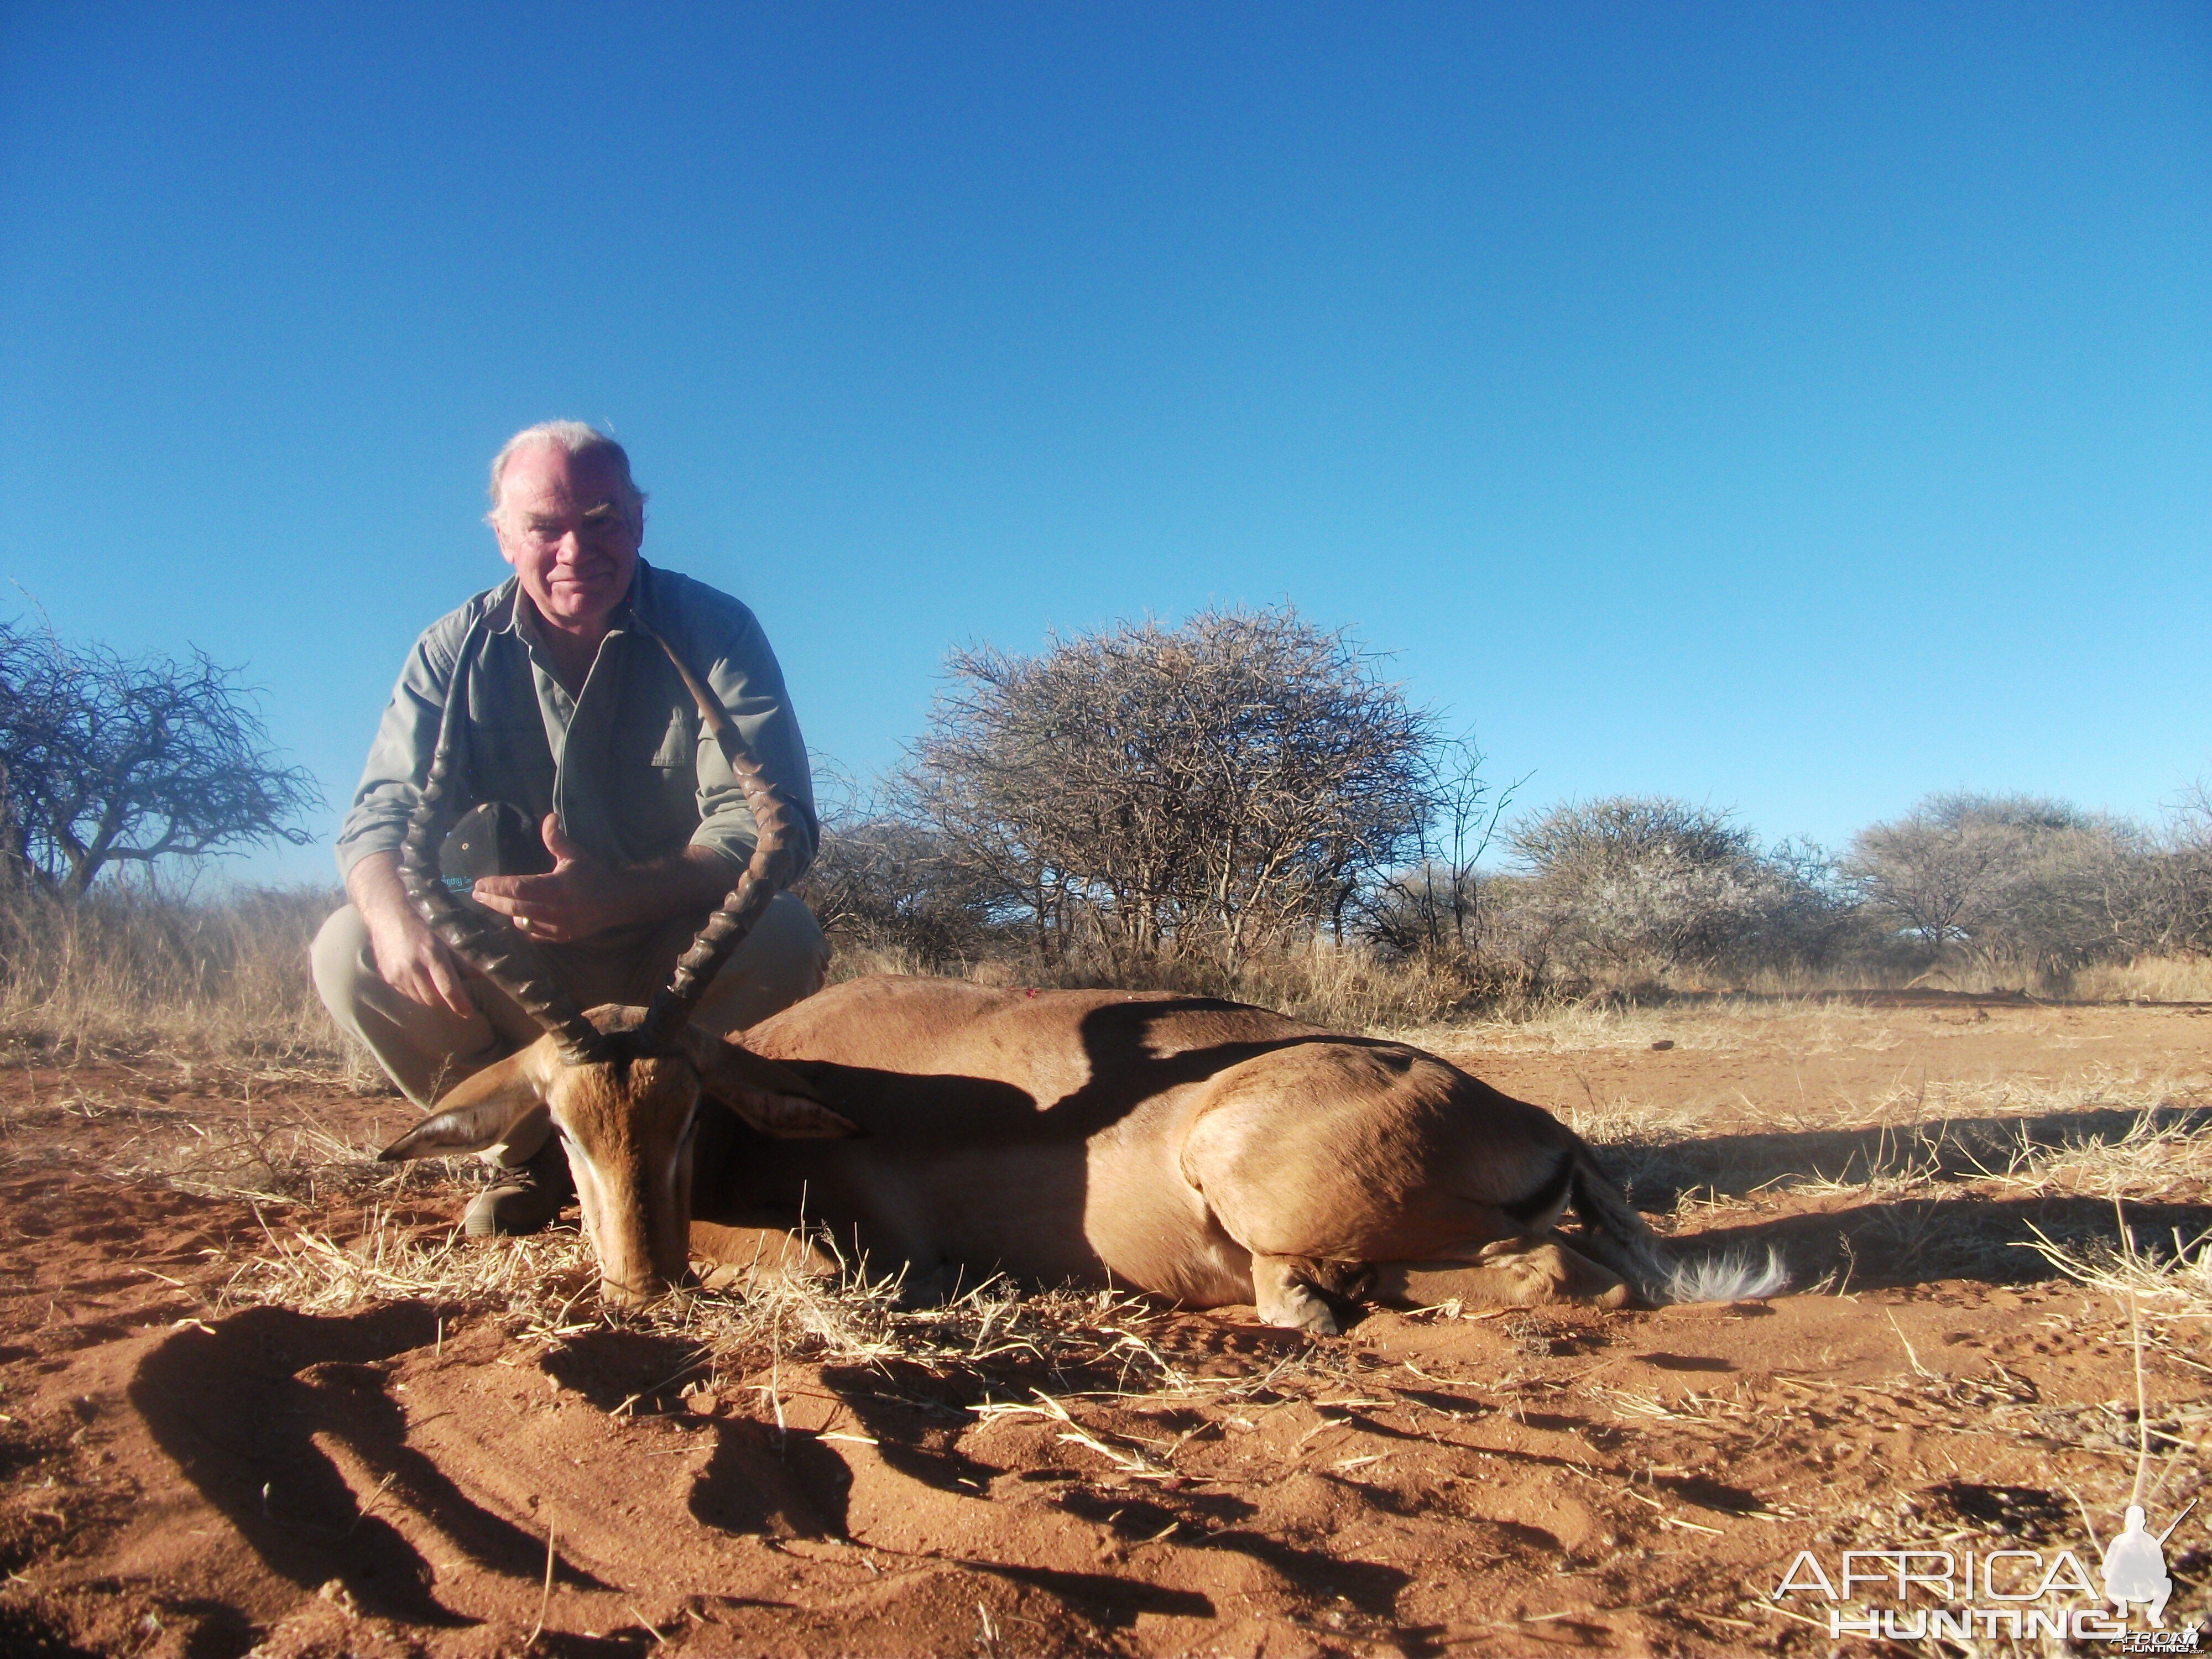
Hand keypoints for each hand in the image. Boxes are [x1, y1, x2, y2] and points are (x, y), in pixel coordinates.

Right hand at [348, 861, 474, 1017]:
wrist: (386, 913)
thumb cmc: (421, 920)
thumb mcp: (445, 935)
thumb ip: (461, 958)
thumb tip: (480, 975)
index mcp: (431, 954)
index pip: (448, 988)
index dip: (460, 1004)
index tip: (468, 1013)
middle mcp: (413, 967)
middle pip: (434, 999)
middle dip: (446, 1000)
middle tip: (453, 993)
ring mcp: (397, 974)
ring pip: (420, 999)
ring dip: (431, 997)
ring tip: (436, 983)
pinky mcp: (388, 977)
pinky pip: (407, 993)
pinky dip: (417, 992)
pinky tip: (420, 978)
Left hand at [470, 815, 629, 943]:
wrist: (617, 900)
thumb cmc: (593, 874)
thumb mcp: (574, 854)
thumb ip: (556, 839)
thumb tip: (549, 816)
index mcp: (557, 887)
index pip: (518, 887)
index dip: (496, 886)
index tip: (478, 883)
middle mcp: (555, 909)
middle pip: (514, 906)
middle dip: (492, 900)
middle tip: (476, 894)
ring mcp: (558, 926)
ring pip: (522, 921)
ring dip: (506, 911)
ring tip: (494, 902)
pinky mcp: (561, 936)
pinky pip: (534, 933)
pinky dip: (523, 924)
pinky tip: (516, 916)